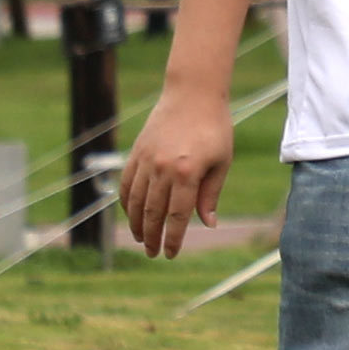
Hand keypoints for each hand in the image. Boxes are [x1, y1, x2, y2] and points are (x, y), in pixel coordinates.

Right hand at [116, 86, 232, 261]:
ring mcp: (146, 159)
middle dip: (152, 237)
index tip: (170, 254)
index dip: (173, 238)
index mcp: (187, 173)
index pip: (177, 216)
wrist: (193, 94)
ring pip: (135, 200)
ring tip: (141, 238)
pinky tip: (132, 214)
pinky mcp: (137, 152)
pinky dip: (127, 202)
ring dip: (136, 223)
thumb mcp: (221, 163)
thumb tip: (208, 224)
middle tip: (153, 253)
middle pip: (152, 212)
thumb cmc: (215, 129)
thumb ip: (211, 194)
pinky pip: (127, 183)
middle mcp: (162, 168)